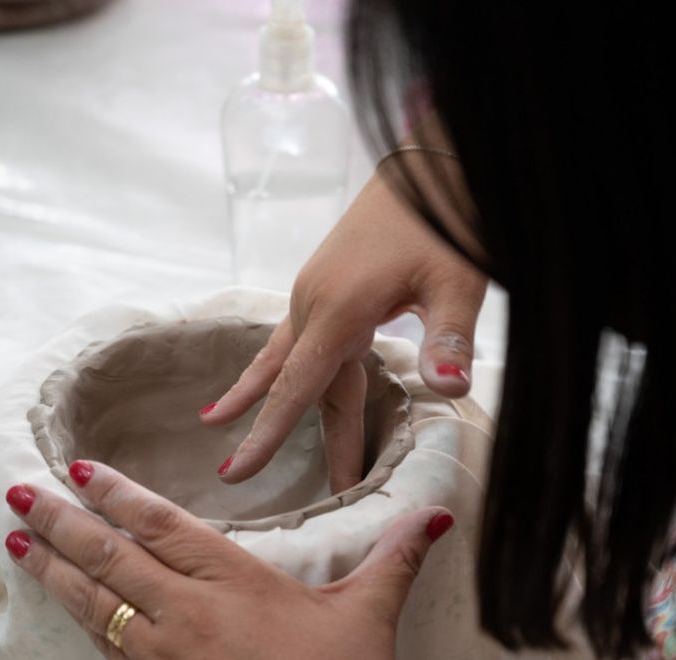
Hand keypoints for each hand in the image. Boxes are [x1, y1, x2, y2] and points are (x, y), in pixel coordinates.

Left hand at [3, 461, 453, 659]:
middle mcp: (190, 612)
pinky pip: (105, 650)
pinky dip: (77, 620)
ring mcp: (163, 659)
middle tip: (21, 491)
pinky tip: (61, 604)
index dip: (119, 494)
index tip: (81, 469)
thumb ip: (394, 557)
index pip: (164, 524)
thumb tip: (435, 515)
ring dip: (52, 567)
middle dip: (63, 520)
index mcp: (238, 581)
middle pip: (112, 556)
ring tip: (18, 538)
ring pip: (95, 602)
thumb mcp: (369, 618)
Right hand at [202, 168, 487, 491]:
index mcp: (339, 309)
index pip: (296, 387)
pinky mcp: (322, 285)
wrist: (426, 162)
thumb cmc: (444, 219)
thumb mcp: (456, 280)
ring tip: (219, 426)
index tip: (238, 471)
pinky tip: (255, 379)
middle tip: (245, 481)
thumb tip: (451, 392)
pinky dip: (271, 365)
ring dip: (265, 399)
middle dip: (276, 435)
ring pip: (288, 361)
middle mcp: (314, 303)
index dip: (267, 432)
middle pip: (296, 385)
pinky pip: (290, 338)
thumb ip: (448, 337)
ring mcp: (313, 292)